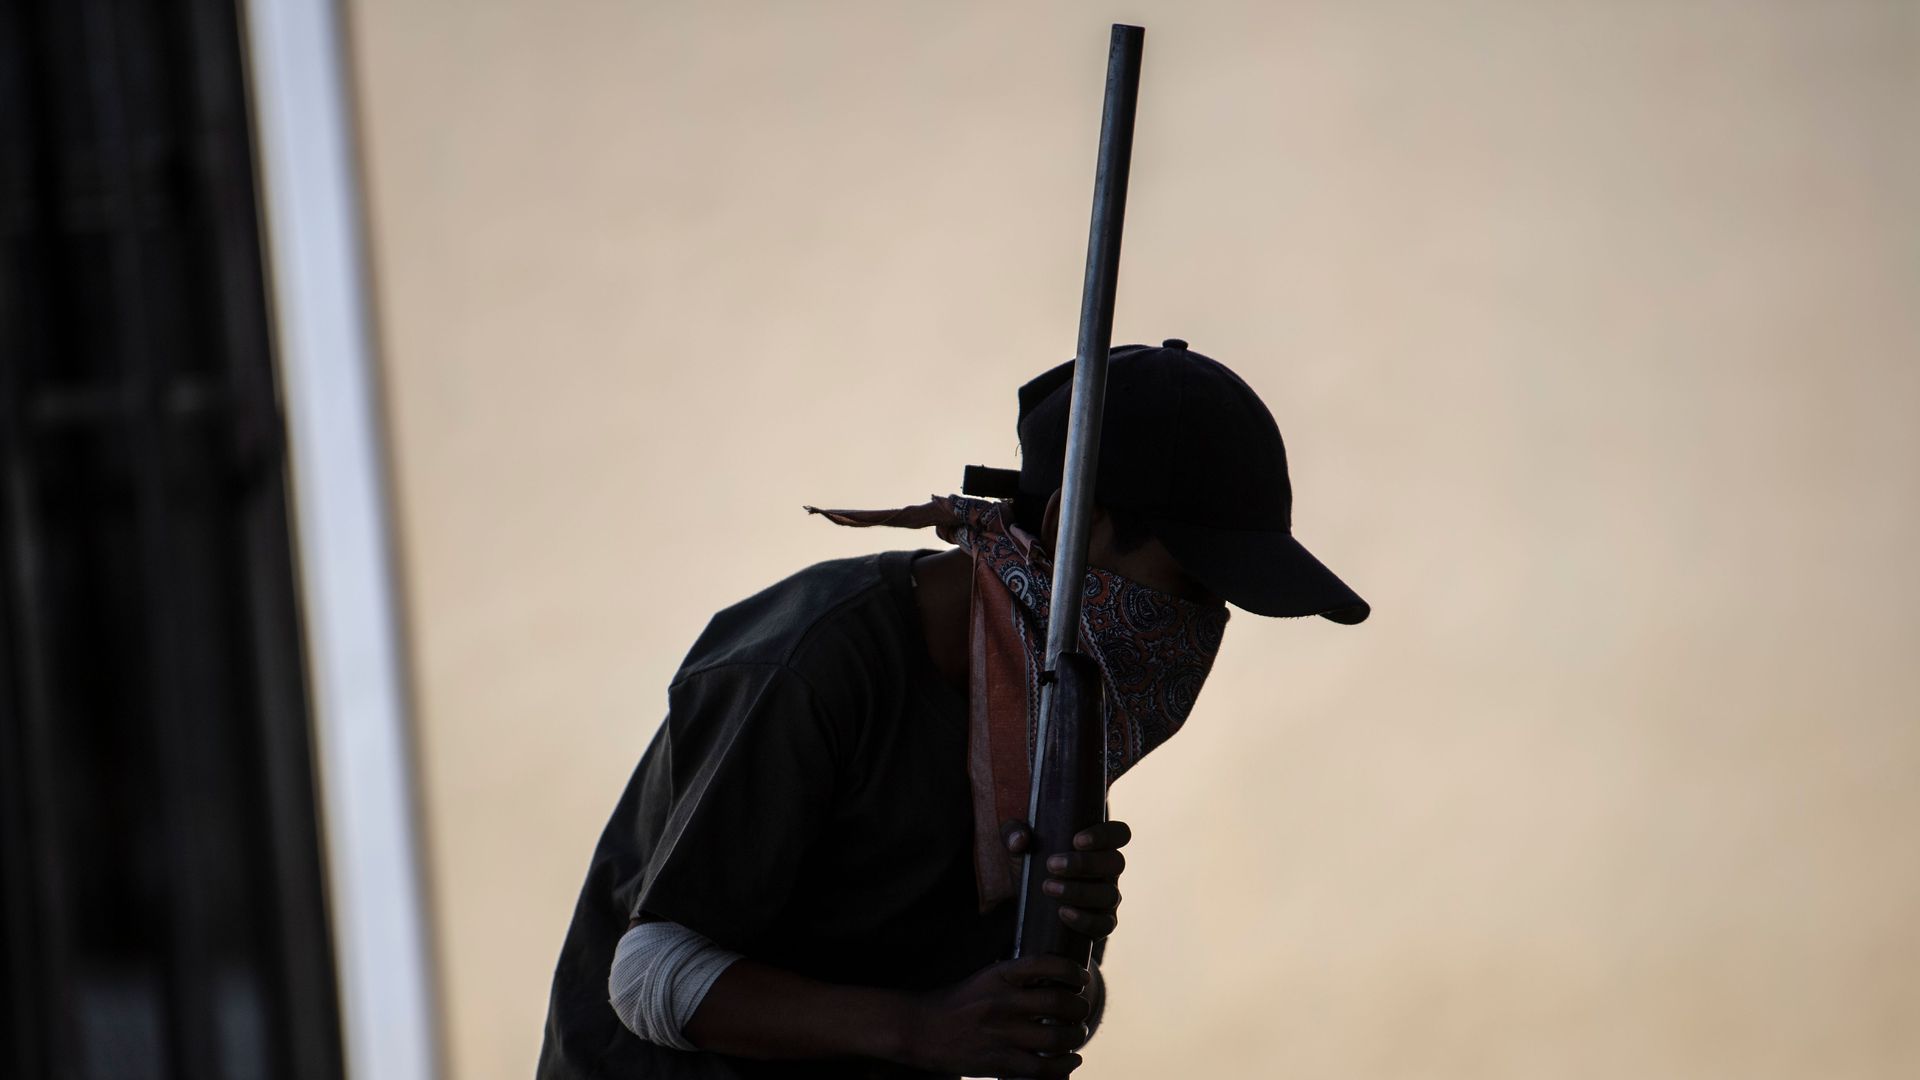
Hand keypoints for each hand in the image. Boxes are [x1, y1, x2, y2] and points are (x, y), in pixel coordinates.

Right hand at [898, 956, 1091, 1077]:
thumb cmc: (960, 1003)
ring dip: (1076, 1035)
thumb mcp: (987, 979)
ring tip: (1076, 1033)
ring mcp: (1001, 1033)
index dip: (1072, 970)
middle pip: (1059, 1002)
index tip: (1081, 979)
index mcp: (999, 975)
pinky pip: (1044, 1067)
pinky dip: (1065, 1064)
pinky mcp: (999, 1062)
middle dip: (1079, 1007)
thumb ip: (1018, 979)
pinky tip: (1071, 1059)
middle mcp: (1002, 1002)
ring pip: (1057, 1037)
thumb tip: (1059, 981)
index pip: (1046, 963)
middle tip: (1080, 1010)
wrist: (923, 1030)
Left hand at [1003, 819, 1129, 938]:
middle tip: (1051, 865)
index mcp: (1099, 845)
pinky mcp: (1101, 923)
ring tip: (1048, 887)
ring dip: (1079, 891)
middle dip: (1085, 863)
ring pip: (1109, 894)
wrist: (1030, 903)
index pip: (1119, 834)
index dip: (1104, 835)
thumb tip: (1019, 840)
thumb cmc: (1033, 863)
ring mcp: (1108, 897)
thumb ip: (1014, 833)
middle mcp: (1109, 870)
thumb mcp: (1018, 844)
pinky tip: (1062, 912)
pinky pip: (1104, 924)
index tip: (1077, 840)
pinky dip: (1085, 919)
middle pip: (1116, 862)